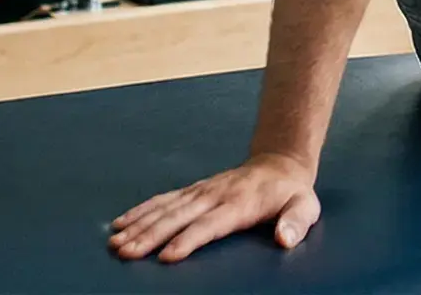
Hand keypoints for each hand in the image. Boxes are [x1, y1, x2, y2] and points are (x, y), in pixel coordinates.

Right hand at [108, 153, 318, 263]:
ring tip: (115, 242)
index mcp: (239, 204)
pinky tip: (120, 223)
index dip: (188, 240)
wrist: (279, 163)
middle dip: (150, 235)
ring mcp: (200, 191)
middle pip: (178, 217)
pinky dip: (140, 211)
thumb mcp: (305, 207)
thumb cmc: (291, 193)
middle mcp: (214, 195)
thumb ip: (295, 223)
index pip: (209, 224)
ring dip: (138, 225)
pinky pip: (162, 200)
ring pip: (164, 208)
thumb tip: (284, 239)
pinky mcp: (192, 190)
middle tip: (126, 253)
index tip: (166, 256)